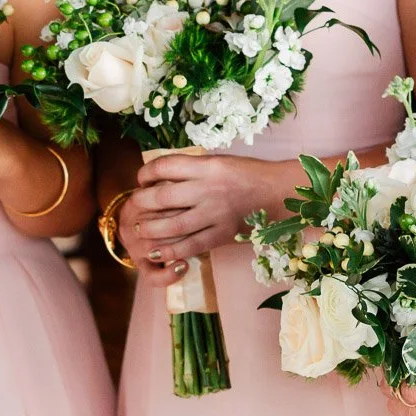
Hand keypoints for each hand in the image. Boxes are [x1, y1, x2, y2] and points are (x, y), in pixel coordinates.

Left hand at [120, 154, 287, 286]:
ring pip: (172, 226)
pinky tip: (156, 253)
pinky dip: (170, 251)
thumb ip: (193, 169)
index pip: (165, 166)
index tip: (142, 179)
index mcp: (208, 166)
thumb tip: (161, 177)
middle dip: (141, 202)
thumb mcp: (220, 162)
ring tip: (140, 229)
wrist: (281, 192)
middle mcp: (209, 189)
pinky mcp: (222, 235)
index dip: (147, 173)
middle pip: (162, 197)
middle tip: (134, 205)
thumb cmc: (249, 174)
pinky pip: (191, 246)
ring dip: (150, 229)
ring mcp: (215, 214)